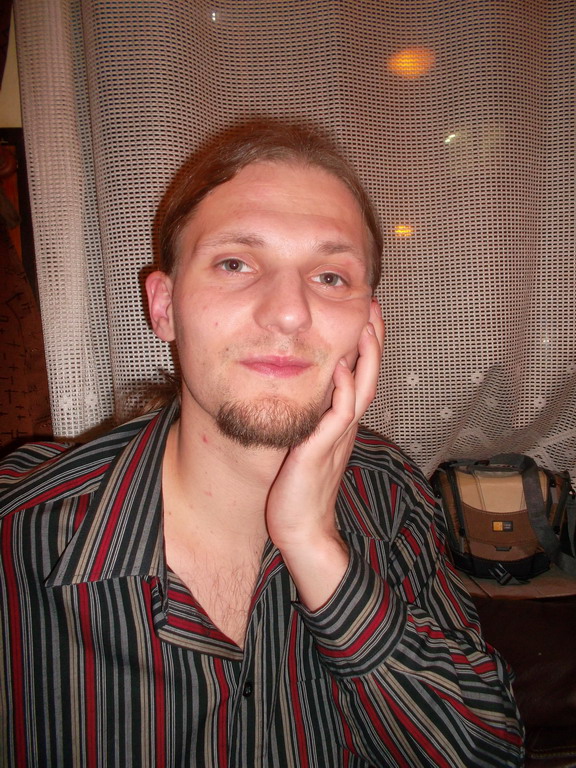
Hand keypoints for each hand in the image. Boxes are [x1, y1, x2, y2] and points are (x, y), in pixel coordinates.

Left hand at [266, 299, 384, 608]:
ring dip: (366, 357)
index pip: (361, 375)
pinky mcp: (322, 452)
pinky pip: (338, 417)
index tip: (366, 313)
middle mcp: (345, 426)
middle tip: (374, 305)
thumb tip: (310, 393)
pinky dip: (344, 392)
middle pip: (369, 375)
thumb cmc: (299, 488)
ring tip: (366, 323)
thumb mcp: (309, 444)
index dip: (367, 345)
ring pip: (362, 390)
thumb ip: (314, 419)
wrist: (301, 529)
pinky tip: (343, 368)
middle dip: (373, 339)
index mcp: (342, 423)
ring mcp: (338, 438)